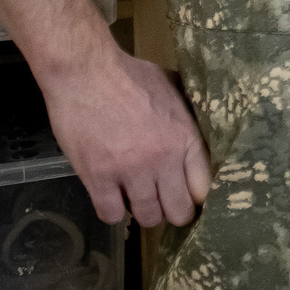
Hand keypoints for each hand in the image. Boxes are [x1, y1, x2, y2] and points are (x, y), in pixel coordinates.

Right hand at [44, 48, 211, 227]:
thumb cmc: (131, 75)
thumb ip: (188, 116)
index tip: (192, 198)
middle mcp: (162, 159)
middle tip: (167, 205)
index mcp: (186, 137)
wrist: (86, 73)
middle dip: (174, 212)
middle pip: (178, 210)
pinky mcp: (97, 177)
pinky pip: (111, 214)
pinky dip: (114, 212)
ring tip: (141, 201)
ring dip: (145, 213)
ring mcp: (129, 171)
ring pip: (147, 217)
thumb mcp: (174, 90)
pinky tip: (114, 199)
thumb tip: (203, 130)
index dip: (198, 197)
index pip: (204, 188)